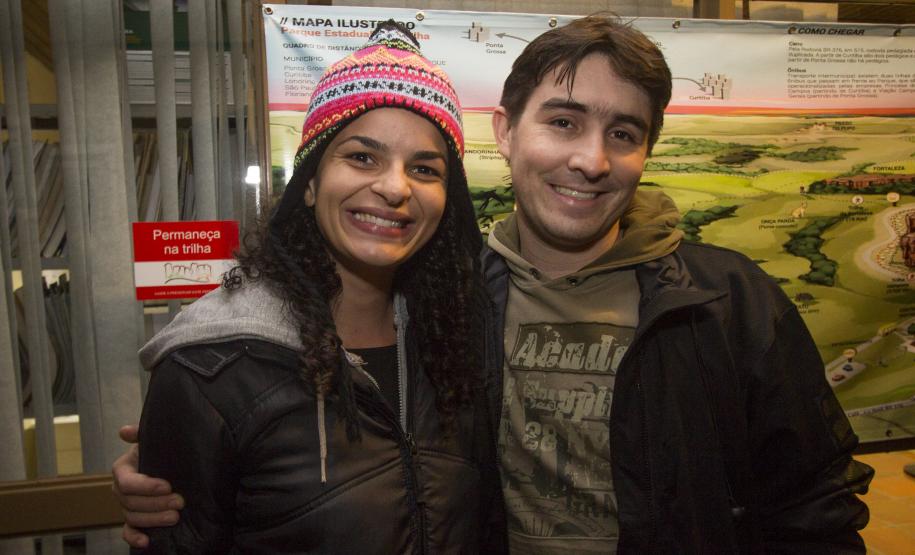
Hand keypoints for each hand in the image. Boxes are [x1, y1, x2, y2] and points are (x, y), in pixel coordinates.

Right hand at [112, 425, 183, 547]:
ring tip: (175, 517)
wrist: (171, 462)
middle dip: (156, 504)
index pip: (128, 482)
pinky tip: (147, 542)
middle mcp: (121, 489)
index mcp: (123, 469)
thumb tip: (124, 431)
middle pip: (131, 502)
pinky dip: (135, 538)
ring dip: (153, 520)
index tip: (168, 485)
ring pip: (133, 517)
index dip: (146, 486)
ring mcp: (126, 506)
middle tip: (180, 502)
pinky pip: (128, 532)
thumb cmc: (161, 449)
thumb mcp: (154, 439)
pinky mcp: (134, 519)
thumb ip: (141, 433)